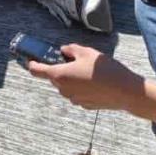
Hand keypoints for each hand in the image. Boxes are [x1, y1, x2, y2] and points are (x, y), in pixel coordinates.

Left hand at [26, 44, 155, 119]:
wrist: (125, 91)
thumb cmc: (105, 70)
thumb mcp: (87, 52)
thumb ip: (70, 49)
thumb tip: (64, 51)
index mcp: (60, 75)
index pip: (37, 71)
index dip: (32, 64)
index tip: (30, 60)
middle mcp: (64, 89)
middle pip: (55, 77)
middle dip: (60, 69)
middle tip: (73, 60)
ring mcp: (74, 99)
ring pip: (66, 86)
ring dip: (72, 78)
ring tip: (89, 71)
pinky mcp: (84, 105)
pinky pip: (77, 93)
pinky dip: (81, 87)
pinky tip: (95, 82)